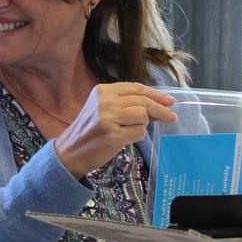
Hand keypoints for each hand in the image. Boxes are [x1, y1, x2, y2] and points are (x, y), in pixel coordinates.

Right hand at [54, 83, 177, 178]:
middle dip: (161, 110)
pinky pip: (139, 132)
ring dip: (143, 125)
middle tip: (171, 117)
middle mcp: (104, 102)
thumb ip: (127, 105)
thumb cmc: (90, 131)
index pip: (136, 88)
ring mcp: (108, 118)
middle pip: (143, 101)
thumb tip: (159, 106)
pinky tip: (126, 139)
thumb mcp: (104, 110)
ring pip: (143, 116)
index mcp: (102, 91)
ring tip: (131, 131)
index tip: (170, 101)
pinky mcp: (112, 135)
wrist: (70, 152)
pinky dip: (138, 136)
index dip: (156, 94)